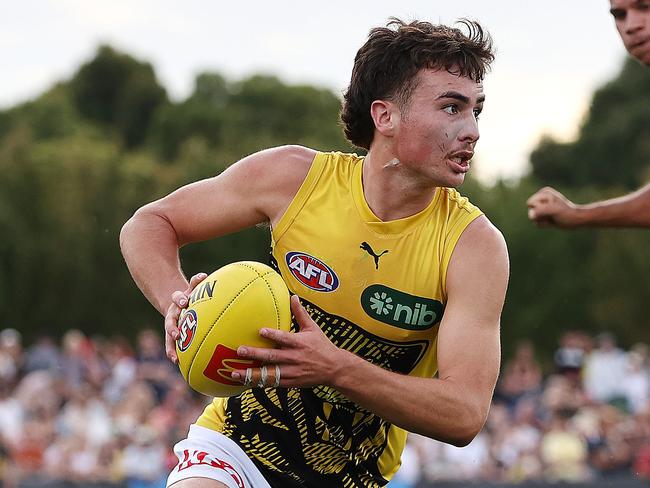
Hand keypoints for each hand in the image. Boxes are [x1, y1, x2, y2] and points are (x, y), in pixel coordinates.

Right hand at [164, 272, 207, 363]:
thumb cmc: (191, 296)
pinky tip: (177, 362)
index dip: (181, 298)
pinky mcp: (172, 335)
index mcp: (178, 301)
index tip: (185, 301)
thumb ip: (196, 282)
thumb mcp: (192, 288)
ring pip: (169, 336)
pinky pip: (171, 345)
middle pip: (170, 320)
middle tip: (176, 334)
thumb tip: (203, 275)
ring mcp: (171, 325)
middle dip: (173, 327)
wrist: (178, 302)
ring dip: (172, 346)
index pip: (178, 298)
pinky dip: (173, 353)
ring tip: (175, 357)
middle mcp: (172, 314)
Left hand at [232, 295, 349, 387]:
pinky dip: (259, 383)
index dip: (273, 335)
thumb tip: (293, 297)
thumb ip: (300, 313)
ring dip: (251, 374)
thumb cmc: (322, 346)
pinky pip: (273, 383)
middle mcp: (294, 358)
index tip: (260, 331)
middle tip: (240, 350)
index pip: (285, 338)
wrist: (334, 369)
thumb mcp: (313, 328)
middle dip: (255, 354)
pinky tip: (246, 382)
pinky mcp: (291, 383)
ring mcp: (292, 372)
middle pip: (272, 356)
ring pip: (269, 374)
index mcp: (299, 343)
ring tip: (235, 372)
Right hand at [527, 187, 579, 227]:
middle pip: (530, 210)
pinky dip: (543, 224)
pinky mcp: (544, 215)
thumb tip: (531, 216)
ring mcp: (542, 207)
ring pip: (533, 217)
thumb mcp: (553, 210)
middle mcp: (542, 199)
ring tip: (553, 218)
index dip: (539, 209)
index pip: (530, 203)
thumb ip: (540, 211)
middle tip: (552, 214)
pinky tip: (552, 221)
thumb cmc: (566, 213)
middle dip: (540, 215)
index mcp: (543, 193)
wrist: (576, 220)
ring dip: (542, 221)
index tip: (551, 209)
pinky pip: (536, 222)